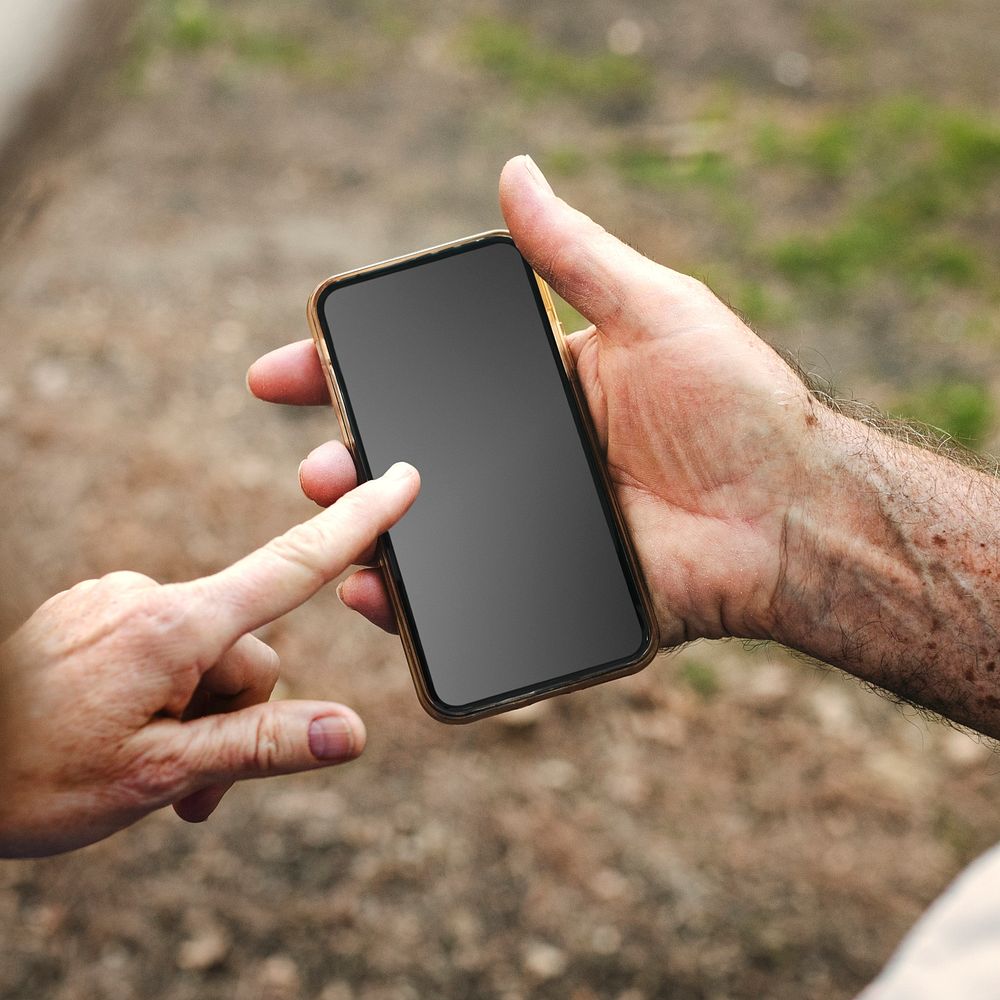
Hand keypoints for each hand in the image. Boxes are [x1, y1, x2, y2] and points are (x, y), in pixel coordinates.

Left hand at [0, 464, 418, 857]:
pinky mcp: (94, 613)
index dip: (357, 524)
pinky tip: (128, 737)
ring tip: (156, 776)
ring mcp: (115, 600)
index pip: (290, 565)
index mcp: (171, 626)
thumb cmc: (28, 779)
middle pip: (248, 650)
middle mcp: (145, 595)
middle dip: (239, 715)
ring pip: (205, 655)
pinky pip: (162, 646)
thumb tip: (351, 731)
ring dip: (199, 714)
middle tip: (196, 789)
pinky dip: (166, 693)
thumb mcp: (159, 775)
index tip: (400, 481)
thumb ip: (261, 746)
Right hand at [251, 156, 999, 738]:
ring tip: (335, 526)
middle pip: (415, 462)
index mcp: (539, 393)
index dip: (351, 375)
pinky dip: (414, 605)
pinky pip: (468, 602)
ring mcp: (531, 529)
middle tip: (317, 467)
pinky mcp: (547, 592)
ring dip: (367, 532)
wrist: (791, 513)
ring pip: (427, 535)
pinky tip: (375, 595)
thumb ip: (575, 254)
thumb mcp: (652, 309)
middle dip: (347, 462)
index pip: (427, 379)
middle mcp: (526, 462)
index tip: (286, 371)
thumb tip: (513, 173)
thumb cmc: (735, 403)